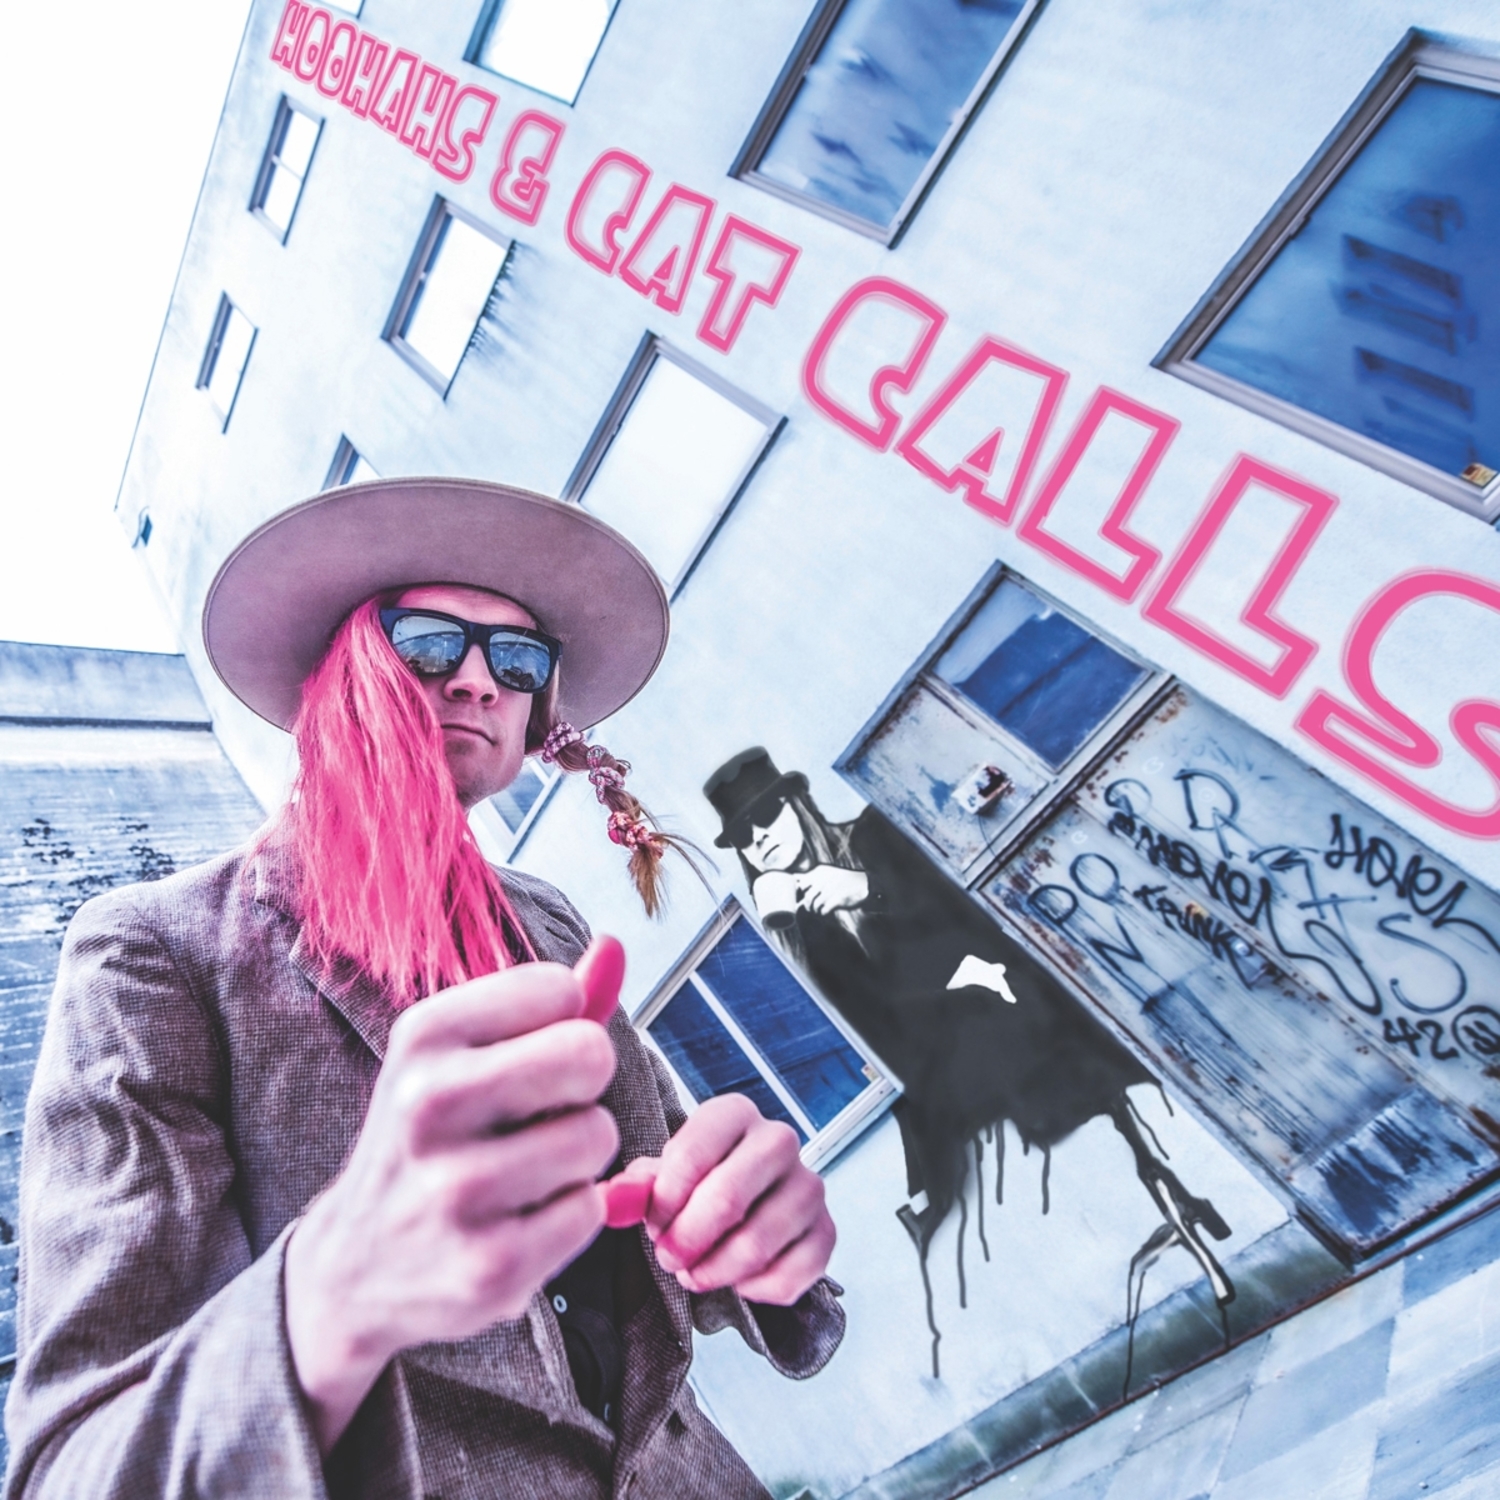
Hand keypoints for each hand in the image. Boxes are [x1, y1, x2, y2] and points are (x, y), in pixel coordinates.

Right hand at [284, 961, 618, 1453]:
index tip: (522, 1056)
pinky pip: (589, 1208)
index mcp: (423, 1036)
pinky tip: (518, 1221)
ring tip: (525, 1169)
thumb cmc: (429, 1139)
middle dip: (583, 1083)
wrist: (354, 1268)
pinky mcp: (491, 1265)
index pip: (560, 990)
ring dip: (579, 1154)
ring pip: (596, 1135)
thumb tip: (616, 947)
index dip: (563, 1025)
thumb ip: (542, 1004)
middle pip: (590, 1054)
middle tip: (542, 1112)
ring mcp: (458, 1189)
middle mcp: (429, 1103)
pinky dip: (570, 1214)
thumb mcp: (458, 1057)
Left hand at [636, 1094, 835, 1305]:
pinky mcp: (825, 1231)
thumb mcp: (665, 1175)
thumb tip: (612, 1200)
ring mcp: (808, 1186)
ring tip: (695, 1271)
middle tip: (669, 1257)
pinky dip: (753, 1289)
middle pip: (727, 1199)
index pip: (692, 1153)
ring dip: (715, 1271)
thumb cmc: (702, 1183)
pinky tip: (738, 1279)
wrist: (750, 1200)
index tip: (653, 1224)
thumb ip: (637, 1186)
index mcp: (735, 1114)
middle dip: (686, 1241)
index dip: (663, 1202)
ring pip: (757, 1243)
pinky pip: (789, 1276)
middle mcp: (779, 1141)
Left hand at [796, 864, 868, 915]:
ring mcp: (831, 889)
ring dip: (815, 910)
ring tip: (818, 910)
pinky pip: (824, 909)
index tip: (806, 895)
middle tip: (811, 907)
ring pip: (815, 904)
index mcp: (821, 872)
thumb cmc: (841, 881)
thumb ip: (810, 876)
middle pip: (807, 896)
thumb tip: (794, 877)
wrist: (863, 884)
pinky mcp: (838, 899)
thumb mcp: (827, 874)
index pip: (803, 883)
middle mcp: (825, 879)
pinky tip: (826, 911)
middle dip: (808, 904)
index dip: (803, 892)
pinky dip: (823, 912)